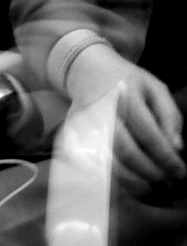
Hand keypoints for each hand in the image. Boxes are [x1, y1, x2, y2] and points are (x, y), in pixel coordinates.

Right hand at [66, 45, 184, 191]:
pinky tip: (129, 180)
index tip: (180, 172)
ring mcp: (86, 122)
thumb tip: (176, 147)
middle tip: (166, 180)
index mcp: (125, 96)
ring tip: (150, 183)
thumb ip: (170, 115)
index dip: (166, 158)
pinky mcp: (75, 133)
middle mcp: (102, 110)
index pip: (148, 134)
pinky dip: (113, 177)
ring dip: (133, 179)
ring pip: (108, 161)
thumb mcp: (155, 87)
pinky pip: (94, 161)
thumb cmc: (126, 79)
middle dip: (150, 171)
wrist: (85, 68)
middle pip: (126, 151)